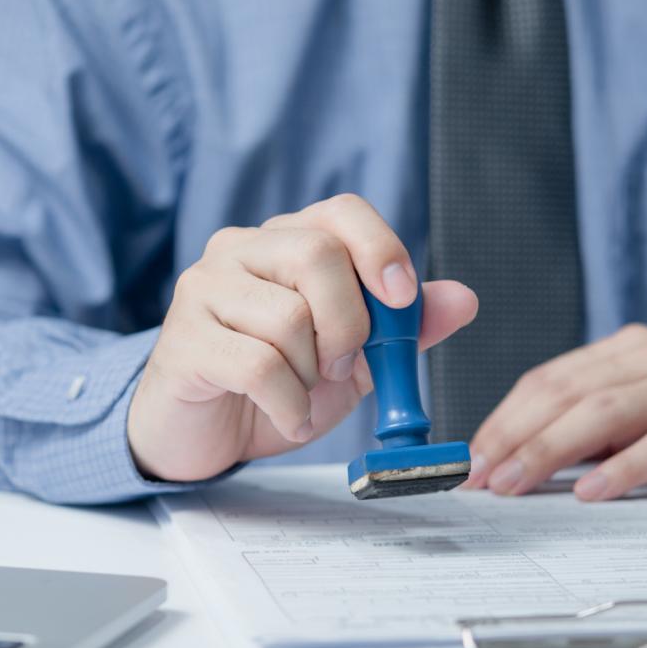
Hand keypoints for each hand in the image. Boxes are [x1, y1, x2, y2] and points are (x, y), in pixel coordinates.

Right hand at [128, 194, 477, 482]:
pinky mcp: (183, 342)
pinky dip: (289, 405)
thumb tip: (463, 299)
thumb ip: (403, 330)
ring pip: (288, 317)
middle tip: (343, 366)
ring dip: (313, 375)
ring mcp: (203, 291)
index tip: (402, 298)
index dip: (380, 248)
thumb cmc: (275, 386)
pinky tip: (288, 418)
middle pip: (316, 254)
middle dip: (350, 323)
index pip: (341, 212)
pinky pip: (257, 366)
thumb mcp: (352, 360)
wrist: (204, 434)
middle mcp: (238, 251)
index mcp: (283, 242)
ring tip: (302, 395)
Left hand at [463, 324, 646, 500]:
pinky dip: (623, 467)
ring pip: (605, 412)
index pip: (547, 379)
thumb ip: (591, 428)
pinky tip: (592, 490)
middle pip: (566, 392)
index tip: (469, 458)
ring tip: (515, 483)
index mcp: (624, 350)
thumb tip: (516, 463)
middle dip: (514, 436)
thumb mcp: (643, 412)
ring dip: (551, 450)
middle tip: (478, 476)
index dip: (503, 419)